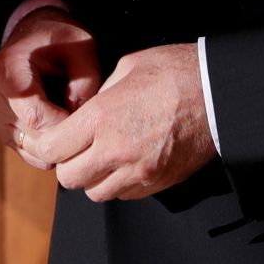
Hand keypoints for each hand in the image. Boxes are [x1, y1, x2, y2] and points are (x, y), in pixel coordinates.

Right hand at [0, 6, 100, 161]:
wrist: (34, 33)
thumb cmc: (59, 38)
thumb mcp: (81, 47)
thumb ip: (86, 81)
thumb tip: (80, 118)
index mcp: (7, 71)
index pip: (36, 117)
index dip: (66, 123)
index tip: (89, 115)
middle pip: (33, 137)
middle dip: (66, 136)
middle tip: (89, 121)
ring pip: (31, 150)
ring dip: (58, 143)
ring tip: (75, 119)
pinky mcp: (0, 128)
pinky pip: (28, 152)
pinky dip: (50, 147)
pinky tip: (64, 125)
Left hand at [17, 43, 214, 200]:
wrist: (219, 93)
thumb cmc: (175, 72)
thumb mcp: (127, 68)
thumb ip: (100, 94)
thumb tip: (87, 111)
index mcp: (102, 118)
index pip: (53, 149)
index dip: (44, 145)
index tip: (47, 140)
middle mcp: (116, 150)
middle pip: (70, 178)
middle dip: (67, 164)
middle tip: (76, 148)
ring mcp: (139, 171)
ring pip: (96, 192)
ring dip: (94, 177)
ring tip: (103, 155)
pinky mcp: (159, 183)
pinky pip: (125, 195)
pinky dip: (119, 184)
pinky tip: (127, 162)